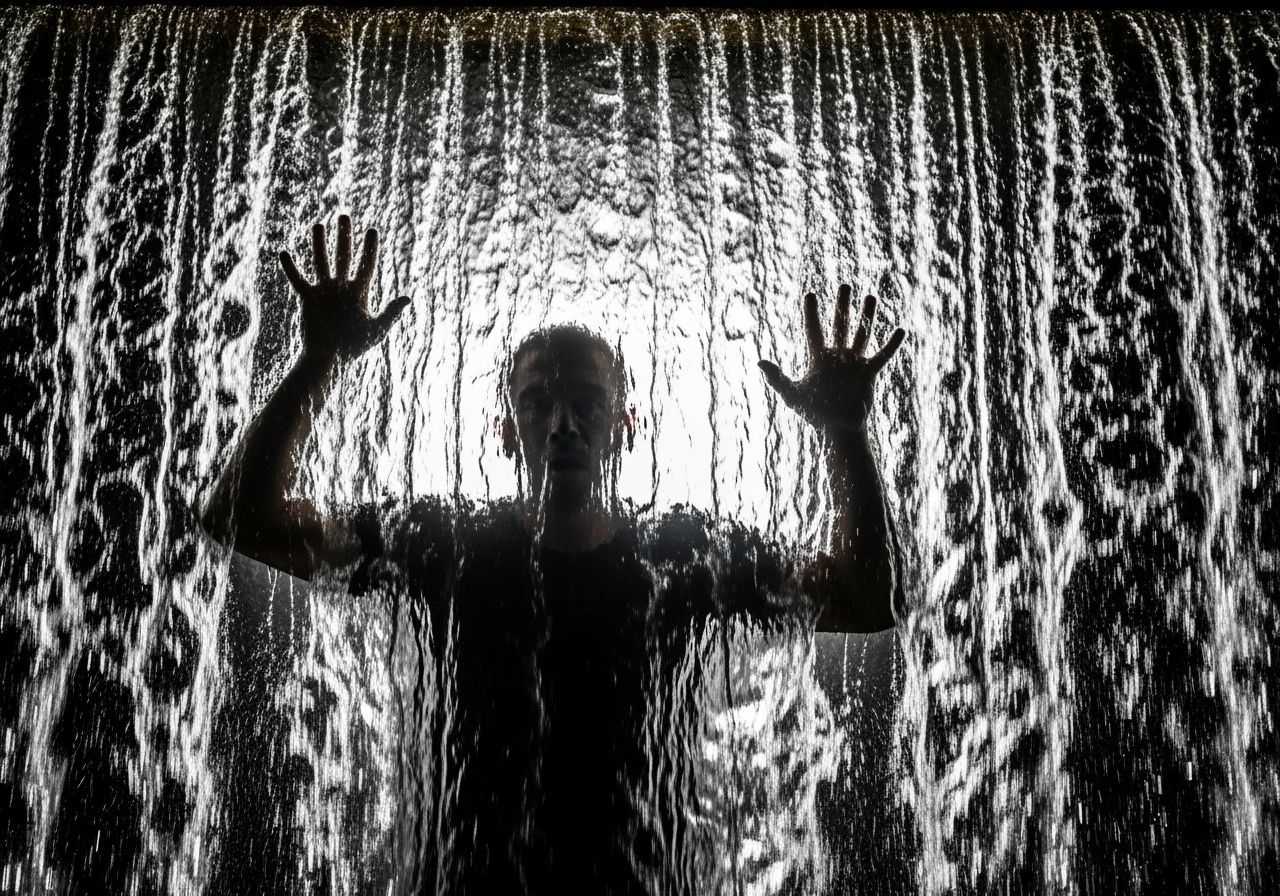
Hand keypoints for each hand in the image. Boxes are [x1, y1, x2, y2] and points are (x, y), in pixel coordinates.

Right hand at [279, 214, 410, 363]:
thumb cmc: (354, 346)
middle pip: (343, 257)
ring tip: (318, 225)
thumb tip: (408, 297)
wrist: (330, 358)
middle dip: (344, 237)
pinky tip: (284, 253)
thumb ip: (390, 312)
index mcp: (359, 293)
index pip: (366, 265)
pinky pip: (298, 280)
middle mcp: (341, 288)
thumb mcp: (376, 328)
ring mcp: (324, 292)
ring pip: (321, 262)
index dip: (369, 249)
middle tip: (344, 216)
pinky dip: (291, 268)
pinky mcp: (308, 299)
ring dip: (320, 244)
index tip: (372, 231)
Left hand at [758, 285, 904, 431]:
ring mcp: (854, 364)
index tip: (810, 295)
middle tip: (845, 285)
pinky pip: (882, 356)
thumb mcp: (792, 395)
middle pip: (840, 325)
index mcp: (818, 359)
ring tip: (870, 297)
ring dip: (866, 316)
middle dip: (842, 305)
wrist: (838, 429)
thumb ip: (777, 378)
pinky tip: (900, 330)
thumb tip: (759, 362)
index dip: (811, 313)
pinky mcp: (869, 373)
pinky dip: (891, 344)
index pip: (813, 330)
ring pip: (861, 334)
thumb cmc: (814, 413)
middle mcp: (837, 357)